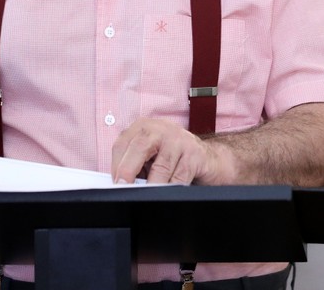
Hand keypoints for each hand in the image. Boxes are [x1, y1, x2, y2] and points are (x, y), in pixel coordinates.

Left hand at [110, 117, 234, 184]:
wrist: (209, 159)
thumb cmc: (173, 158)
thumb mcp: (150, 155)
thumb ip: (134, 164)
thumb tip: (119, 182)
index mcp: (144, 127)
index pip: (122, 143)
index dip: (116, 165)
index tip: (114, 183)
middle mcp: (160, 129)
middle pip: (139, 148)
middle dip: (128, 171)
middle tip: (124, 189)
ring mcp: (179, 141)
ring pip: (160, 167)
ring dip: (151, 185)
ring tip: (145, 197)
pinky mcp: (195, 156)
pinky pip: (179, 177)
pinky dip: (170, 189)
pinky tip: (166, 194)